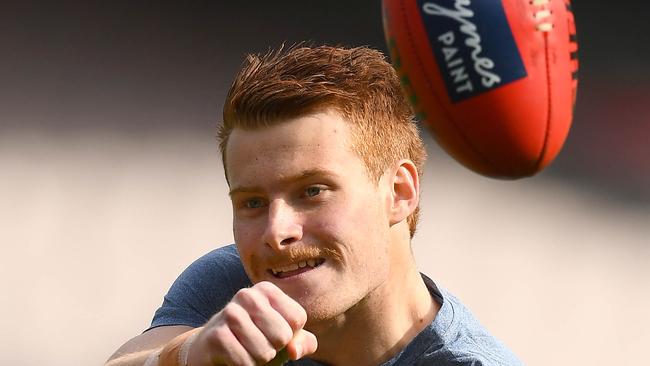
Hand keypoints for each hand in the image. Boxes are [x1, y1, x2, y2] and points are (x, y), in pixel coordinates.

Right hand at [187, 281, 317, 364]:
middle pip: (283, 335)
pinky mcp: (217, 335)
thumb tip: (294, 349)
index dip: (290, 335)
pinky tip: (234, 356)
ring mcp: (230, 313)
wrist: (212, 348)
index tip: (272, 332)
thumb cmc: (255, 340)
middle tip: (257, 343)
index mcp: (267, 290)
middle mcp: (248, 295)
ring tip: (245, 349)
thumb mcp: (283, 338)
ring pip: (264, 351)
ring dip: (258, 359)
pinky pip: (245, 361)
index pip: (297, 318)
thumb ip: (303, 342)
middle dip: (273, 349)